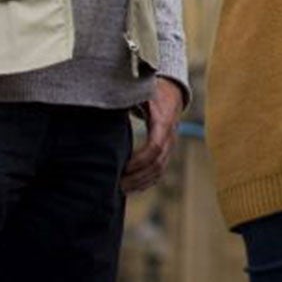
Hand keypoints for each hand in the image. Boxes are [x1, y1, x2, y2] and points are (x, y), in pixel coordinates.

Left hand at [121, 78, 185, 192]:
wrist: (173, 93)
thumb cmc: (154, 92)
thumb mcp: (143, 91)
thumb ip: (128, 98)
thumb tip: (108, 101)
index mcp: (164, 122)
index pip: (154, 148)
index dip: (138, 160)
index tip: (121, 167)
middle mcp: (170, 137)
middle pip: (157, 164)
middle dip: (136, 177)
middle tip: (115, 184)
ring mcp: (170, 146)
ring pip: (158, 171)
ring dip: (140, 182)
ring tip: (119, 190)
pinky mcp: (167, 152)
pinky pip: (159, 172)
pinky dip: (146, 182)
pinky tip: (131, 188)